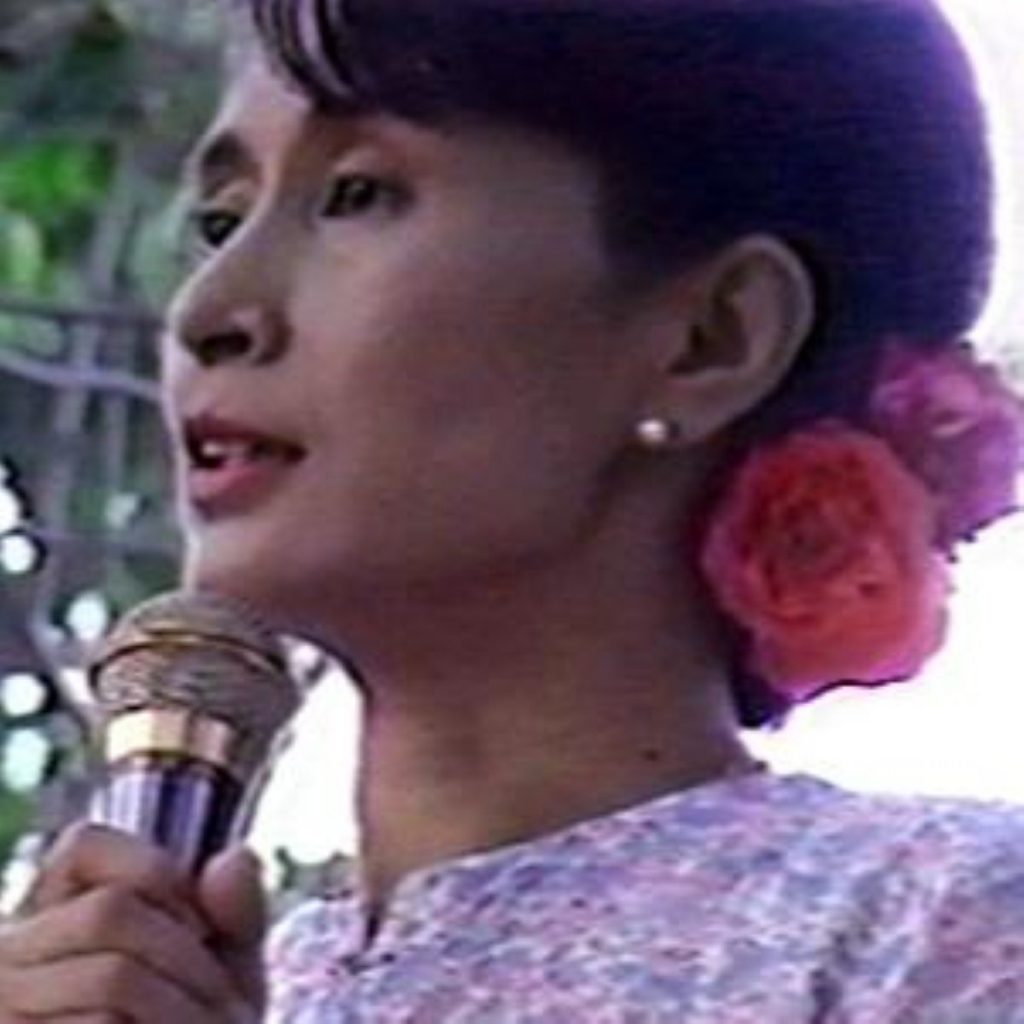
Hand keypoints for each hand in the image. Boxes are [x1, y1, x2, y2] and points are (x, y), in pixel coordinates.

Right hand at [0, 824, 266, 1022]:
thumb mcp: (217, 973)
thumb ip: (232, 915)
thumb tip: (233, 857)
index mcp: (46, 920)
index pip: (84, 844)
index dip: (161, 873)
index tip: (201, 926)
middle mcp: (5, 961)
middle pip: (111, 910)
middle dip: (192, 954)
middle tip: (235, 1008)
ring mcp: (4, 1010)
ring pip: (112, 976)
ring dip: (191, 1009)